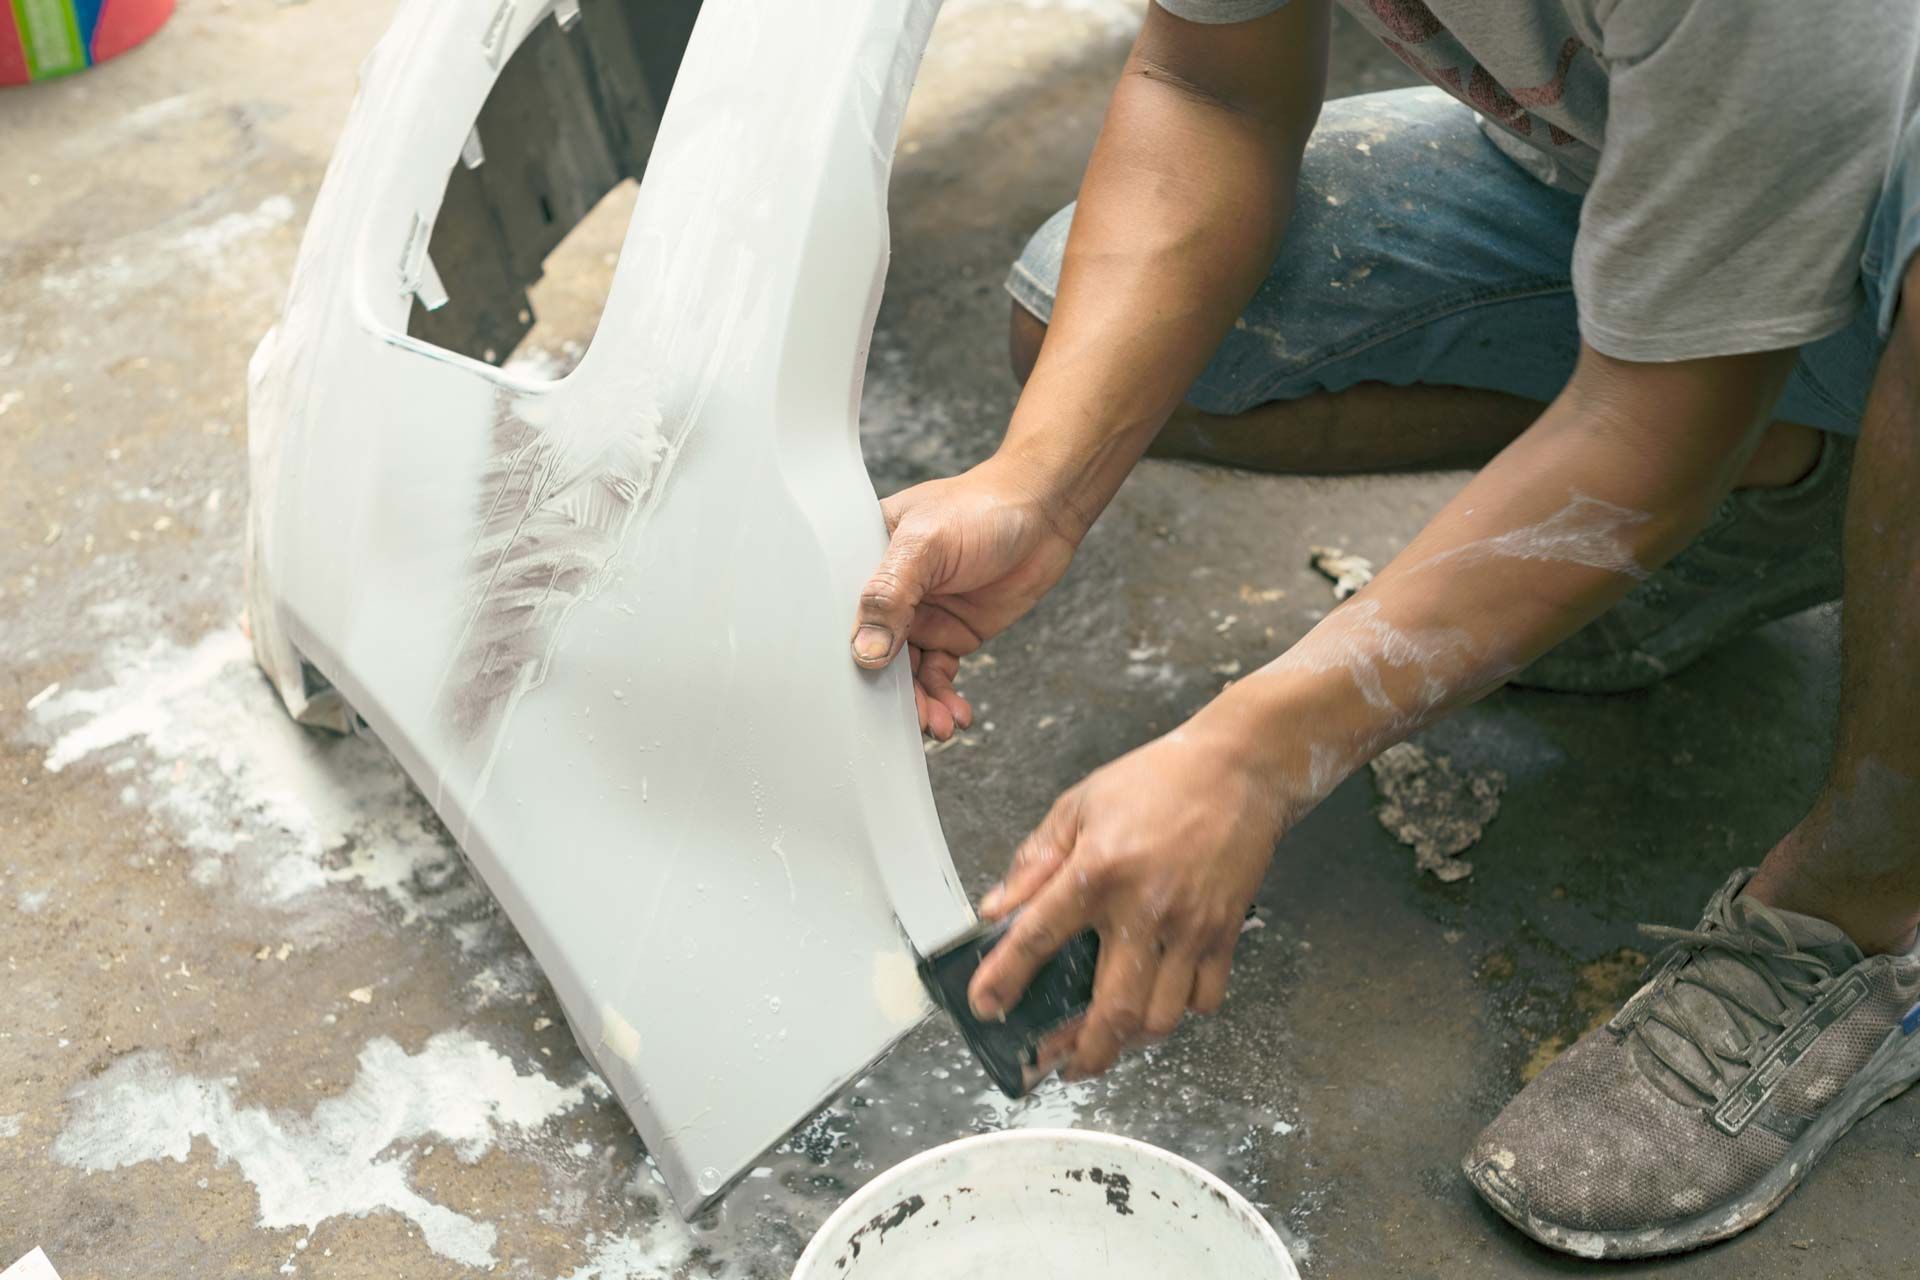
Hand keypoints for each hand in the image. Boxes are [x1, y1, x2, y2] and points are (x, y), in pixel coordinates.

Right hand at [851, 454, 1080, 738]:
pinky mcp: (952, 633)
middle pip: (874, 653)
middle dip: (887, 693)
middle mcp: (890, 592)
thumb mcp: (926, 544)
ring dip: (920, 704)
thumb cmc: (980, 507)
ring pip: (907, 672)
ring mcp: (921, 615)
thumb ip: (890, 595)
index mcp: (865, 559)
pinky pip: (939, 675)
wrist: (1044, 512)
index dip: (843, 655)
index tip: (851, 694)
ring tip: (938, 727)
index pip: (841, 615)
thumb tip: (866, 652)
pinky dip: (945, 698)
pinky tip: (956, 715)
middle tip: (906, 721)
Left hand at [966, 723, 1282, 1079]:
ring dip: (1130, 1040)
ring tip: (1107, 1039)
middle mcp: (1145, 908)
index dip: (1005, 978)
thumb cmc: (1157, 781)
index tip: (987, 1006)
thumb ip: (1035, 860)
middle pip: (1113, 1009)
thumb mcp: (1079, 805)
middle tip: (1061, 1065)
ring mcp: (1190, 927)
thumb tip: (998, 909)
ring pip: (1161, 1017)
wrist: (1239, 770)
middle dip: (1083, 1053)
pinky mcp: (1225, 933)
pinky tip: (1159, 1001)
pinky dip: (1180, 1012)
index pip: (1039, 937)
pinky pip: (1205, 999)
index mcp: (1099, 870)